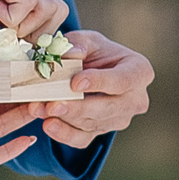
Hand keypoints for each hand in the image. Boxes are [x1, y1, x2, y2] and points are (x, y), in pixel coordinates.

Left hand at [38, 30, 152, 149]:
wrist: (92, 69)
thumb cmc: (94, 52)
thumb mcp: (88, 40)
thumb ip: (78, 44)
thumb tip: (69, 54)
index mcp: (139, 72)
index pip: (122, 80)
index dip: (99, 82)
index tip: (75, 82)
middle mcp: (135, 100)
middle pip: (107, 108)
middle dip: (77, 108)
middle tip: (53, 104)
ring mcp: (119, 119)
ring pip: (92, 124)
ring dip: (63, 118)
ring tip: (39, 109)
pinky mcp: (101, 131)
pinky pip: (83, 139)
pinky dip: (64, 134)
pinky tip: (48, 125)